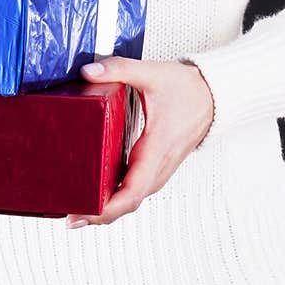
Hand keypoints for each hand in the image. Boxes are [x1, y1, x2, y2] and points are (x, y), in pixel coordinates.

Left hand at [66, 57, 214, 227]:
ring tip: (77, 207)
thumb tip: (88, 72)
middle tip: (69, 215)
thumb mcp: (152, 73)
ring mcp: (160, 170)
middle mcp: (159, 166)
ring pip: (132, 200)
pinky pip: (135, 189)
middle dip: (98, 214)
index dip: (106, 209)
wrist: (214, 96)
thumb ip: (119, 69)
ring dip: (107, 209)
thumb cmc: (188, 89)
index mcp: (156, 149)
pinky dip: (117, 198)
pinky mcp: (157, 167)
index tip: (82, 213)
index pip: (131, 191)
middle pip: (127, 203)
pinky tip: (98, 193)